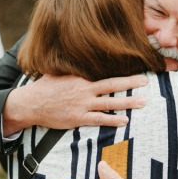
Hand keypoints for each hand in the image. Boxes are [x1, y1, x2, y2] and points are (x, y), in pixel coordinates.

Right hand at [2, 74, 148, 135]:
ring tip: (142, 102)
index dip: (121, 71)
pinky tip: (124, 120)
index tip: (136, 68)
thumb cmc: (45, 88)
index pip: (105, 72)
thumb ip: (74, 68)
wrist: (31, 103)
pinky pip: (98, 119)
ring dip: (127, 102)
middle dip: (130, 83)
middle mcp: (84, 89)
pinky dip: (112, 120)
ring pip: (109, 102)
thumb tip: (83, 58)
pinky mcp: (77, 118)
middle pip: (112, 85)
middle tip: (146, 82)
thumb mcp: (59, 72)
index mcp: (81, 77)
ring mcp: (82, 104)